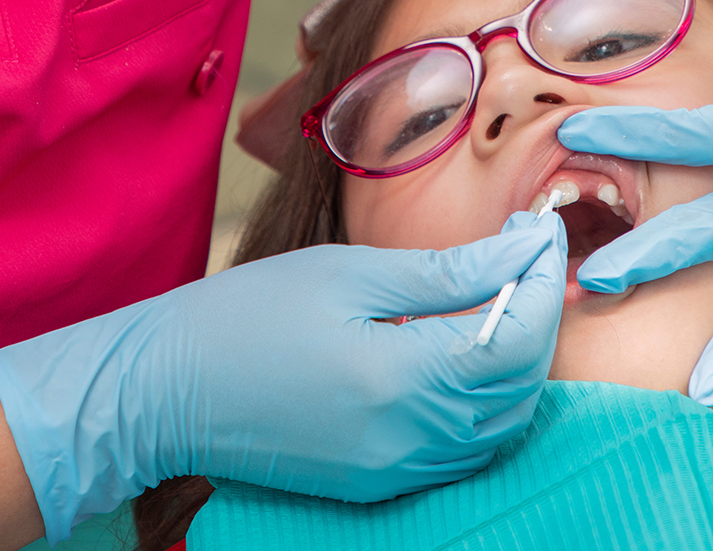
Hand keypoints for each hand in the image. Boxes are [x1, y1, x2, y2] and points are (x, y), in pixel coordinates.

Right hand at [0, 214, 564, 541]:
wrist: (169, 388)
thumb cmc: (250, 314)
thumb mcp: (350, 274)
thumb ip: (446, 271)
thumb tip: (523, 248)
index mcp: (402, 382)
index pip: (518, 339)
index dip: (544, 280)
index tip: (544, 230)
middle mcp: (409, 441)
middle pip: (520, 387)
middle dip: (540, 315)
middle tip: (528, 251)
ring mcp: (394, 472)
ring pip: (499, 424)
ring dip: (518, 360)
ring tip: (502, 290)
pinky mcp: (376, 483)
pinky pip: (460, 448)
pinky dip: (483, 399)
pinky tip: (465, 346)